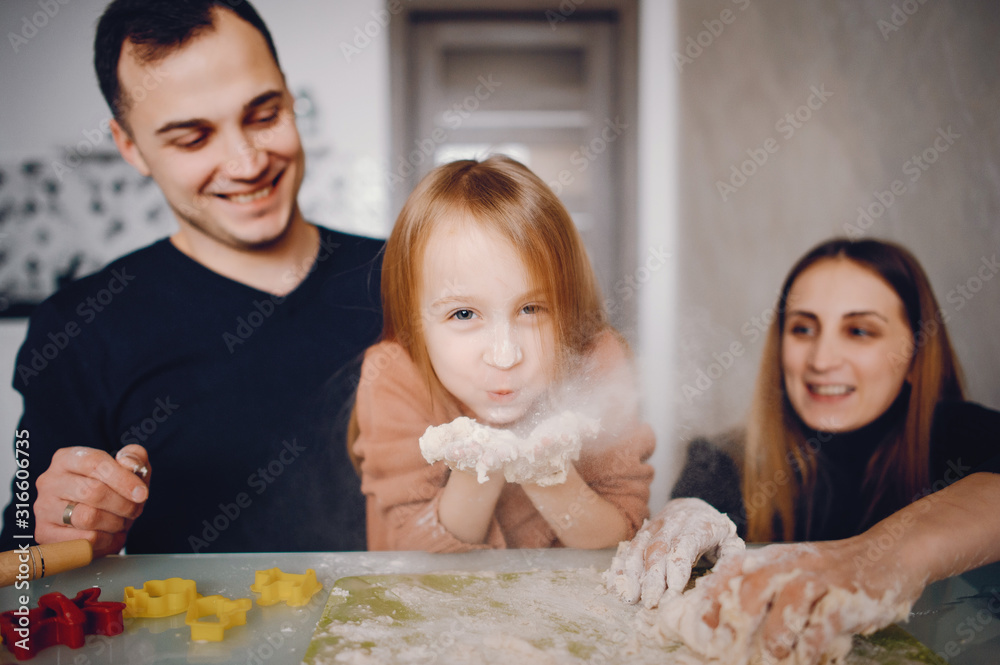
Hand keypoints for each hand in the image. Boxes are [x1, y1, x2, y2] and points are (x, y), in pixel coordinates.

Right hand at [34, 445, 150, 557]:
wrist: (99, 521)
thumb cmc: (115, 490)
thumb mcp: (130, 468)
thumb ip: (134, 457)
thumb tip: (128, 462)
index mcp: (67, 458)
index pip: (95, 463)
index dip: (123, 479)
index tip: (142, 494)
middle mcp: (50, 480)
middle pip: (92, 492)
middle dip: (122, 504)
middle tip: (134, 510)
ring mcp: (43, 507)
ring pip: (87, 517)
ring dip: (114, 523)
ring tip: (120, 521)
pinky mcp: (45, 533)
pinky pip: (83, 540)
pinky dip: (105, 539)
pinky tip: (108, 534)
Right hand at [606, 497, 743, 607]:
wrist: (694, 506)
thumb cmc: (714, 530)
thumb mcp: (730, 539)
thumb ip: (732, 556)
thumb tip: (730, 573)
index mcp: (698, 524)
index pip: (685, 544)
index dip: (678, 567)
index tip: (673, 590)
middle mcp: (673, 522)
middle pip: (659, 549)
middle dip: (652, 577)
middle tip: (650, 601)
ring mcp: (655, 526)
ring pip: (640, 547)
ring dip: (632, 573)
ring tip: (629, 596)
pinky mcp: (642, 532)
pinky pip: (628, 548)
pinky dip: (620, 567)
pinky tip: (615, 584)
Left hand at [657, 539, 922, 664]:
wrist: (891, 553)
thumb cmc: (836, 571)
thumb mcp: (797, 570)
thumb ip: (770, 589)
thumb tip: (732, 624)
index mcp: (777, 558)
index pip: (735, 569)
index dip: (714, 594)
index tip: (702, 623)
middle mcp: (794, 565)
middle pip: (755, 584)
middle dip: (738, 617)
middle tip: (732, 647)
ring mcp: (822, 580)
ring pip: (788, 605)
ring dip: (777, 636)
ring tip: (776, 654)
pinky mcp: (849, 598)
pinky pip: (824, 624)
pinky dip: (811, 645)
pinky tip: (808, 656)